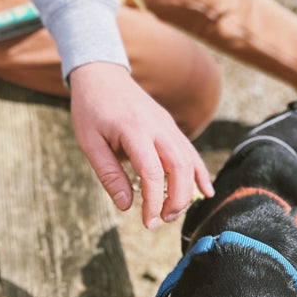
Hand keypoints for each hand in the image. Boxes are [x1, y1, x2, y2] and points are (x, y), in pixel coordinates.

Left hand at [68, 61, 213, 229]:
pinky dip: (199, 171)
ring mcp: (167, 124)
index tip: (147, 222)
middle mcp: (157, 126)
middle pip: (179, 167)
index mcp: (134, 129)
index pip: (152, 172)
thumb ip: (109, 174)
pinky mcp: (170, 125)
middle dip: (176, 199)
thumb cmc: (91, 109)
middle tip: (161, 221)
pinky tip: (206, 190)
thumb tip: (127, 205)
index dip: (154, 201)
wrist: (101, 75)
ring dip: (187, 189)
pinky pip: (190, 150)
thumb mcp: (90, 143)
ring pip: (189, 159)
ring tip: (173, 212)